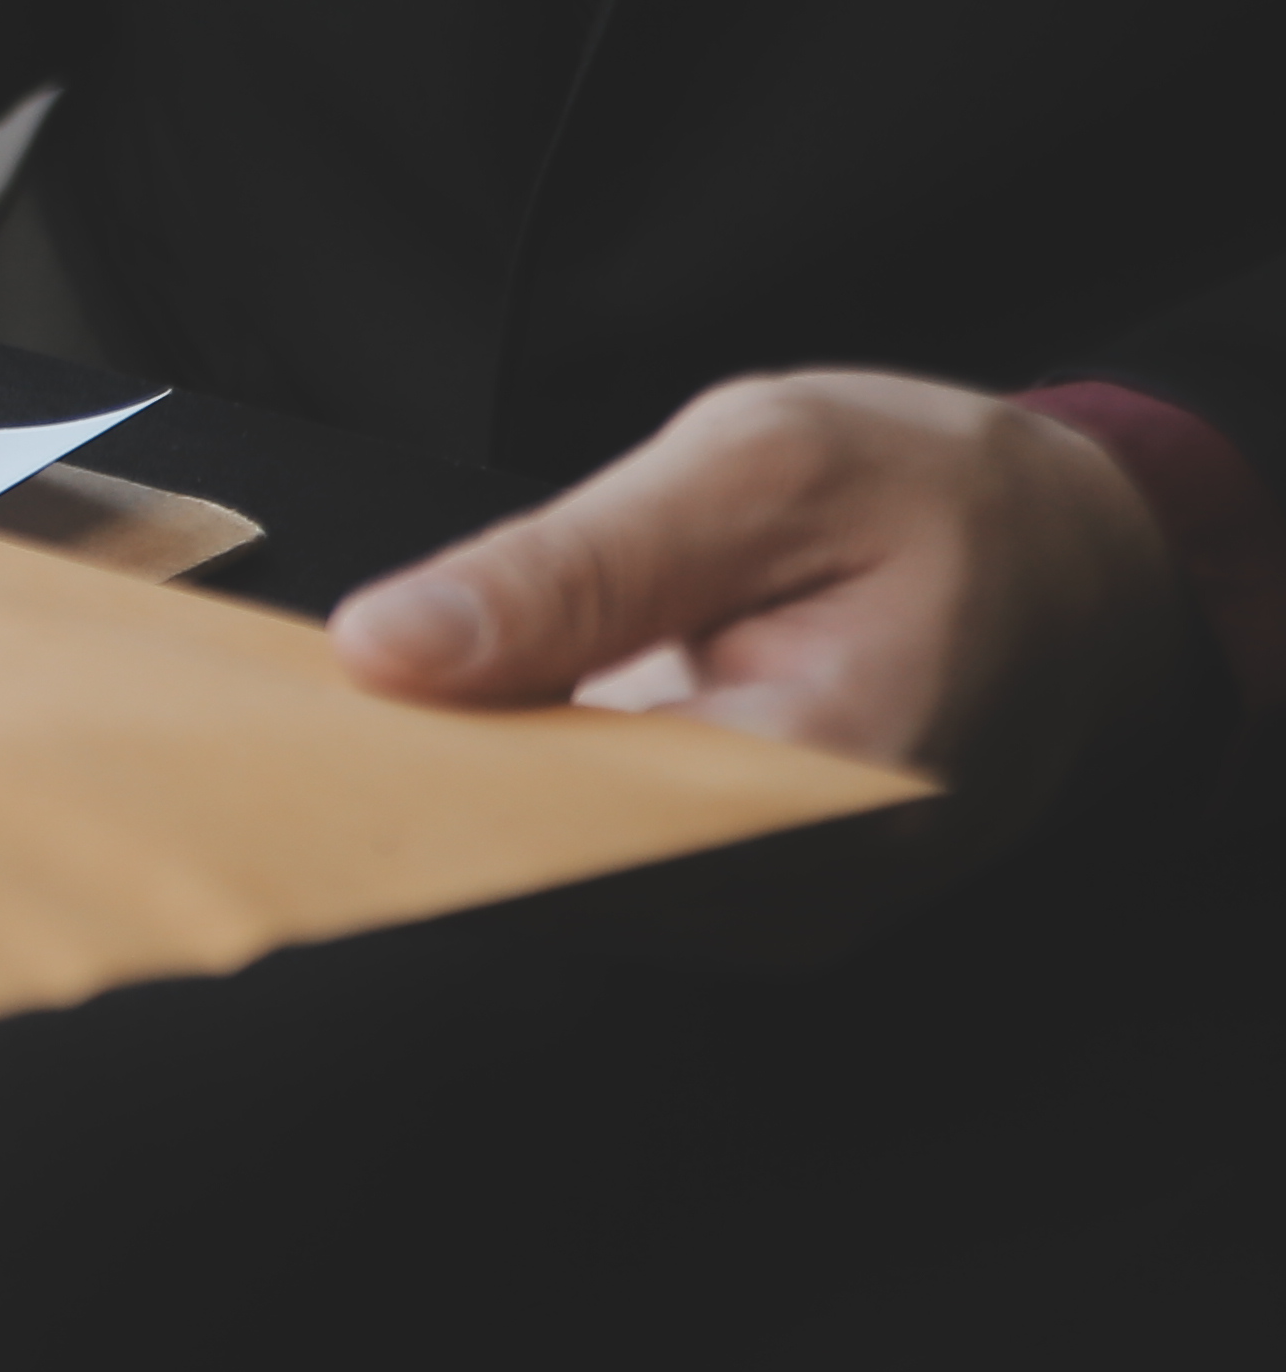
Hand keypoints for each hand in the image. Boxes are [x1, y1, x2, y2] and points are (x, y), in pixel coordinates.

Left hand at [327, 371, 1185, 842]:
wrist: (1082, 560)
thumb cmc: (938, 496)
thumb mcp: (755, 463)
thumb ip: (570, 566)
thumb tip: (388, 650)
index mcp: (825, 777)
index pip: (561, 839)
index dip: (407, 794)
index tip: (288, 745)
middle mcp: (806, 885)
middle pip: (547, 878)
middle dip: (412, 799)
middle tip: (288, 719)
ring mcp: (782, 909)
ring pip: (560, 885)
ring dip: (454, 802)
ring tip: (357, 717)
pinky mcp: (753, 896)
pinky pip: (600, 870)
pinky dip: (515, 803)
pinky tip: (450, 736)